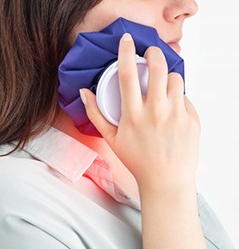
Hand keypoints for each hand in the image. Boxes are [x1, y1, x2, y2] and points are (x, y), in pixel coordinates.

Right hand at [79, 33, 200, 195]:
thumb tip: (84, 93)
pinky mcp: (192, 119)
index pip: (128, 75)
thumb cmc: (137, 161)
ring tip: (162, 85)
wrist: (166, 180)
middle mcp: (155, 112)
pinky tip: (171, 109)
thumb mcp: (111, 139)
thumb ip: (95, 114)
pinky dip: (177, 97)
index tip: (126, 40)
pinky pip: (185, 97)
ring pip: (175, 78)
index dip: (126, 53)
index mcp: (133, 116)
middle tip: (150, 54)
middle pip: (157, 68)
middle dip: (154, 53)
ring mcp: (176, 115)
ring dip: (167, 76)